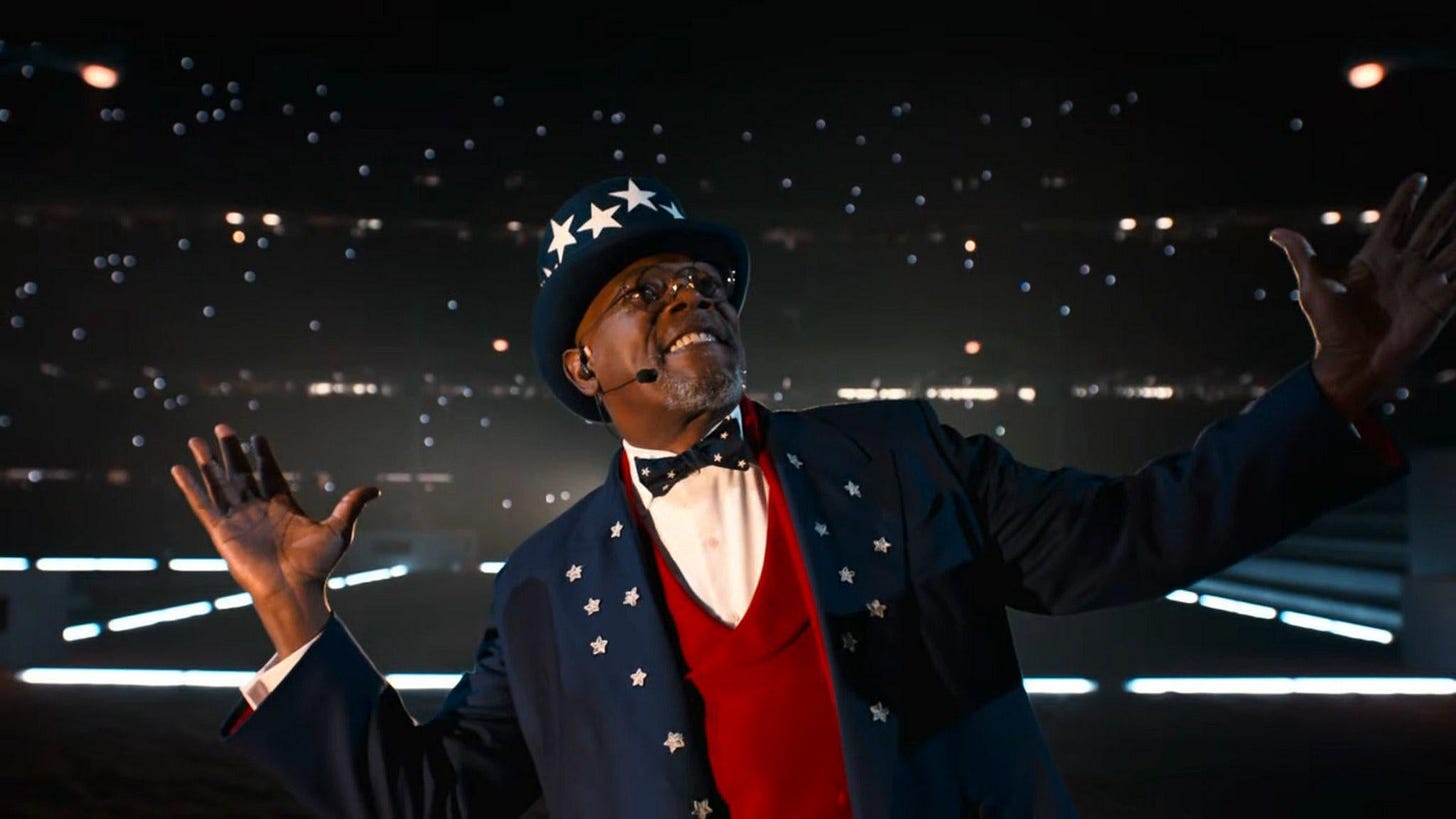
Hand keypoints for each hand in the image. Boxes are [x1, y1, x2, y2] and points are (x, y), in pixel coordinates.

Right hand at [170, 422, 380, 653]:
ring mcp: (238, 519)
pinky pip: (203, 505)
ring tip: (194, 440)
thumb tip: (376, 489)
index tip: (256, 436)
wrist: (295, 590)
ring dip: (207, 463)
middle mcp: (258, 509)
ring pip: (219, 483)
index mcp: (283, 505)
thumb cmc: (317, 565)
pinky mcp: (222, 532)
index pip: (269, 473)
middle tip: (221, 427)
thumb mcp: (339, 530)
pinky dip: (190, 487)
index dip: (262, 455)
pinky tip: (179, 469)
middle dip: (231, 450)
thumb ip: (351, 506)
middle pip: (241, 472)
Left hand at [1269, 172, 1455, 419]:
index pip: (1397, 219)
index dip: (1408, 198)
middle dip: (1448, 204)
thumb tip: (1276, 232)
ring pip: (1454, 246)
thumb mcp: (1313, 285)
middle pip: (1433, 225)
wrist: (1350, 362)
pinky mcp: (1441, 302)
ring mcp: (1425, 282)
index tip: (1419, 177)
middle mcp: (1405, 264)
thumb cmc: (1330, 327)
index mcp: (1376, 256)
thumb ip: (1302, 255)